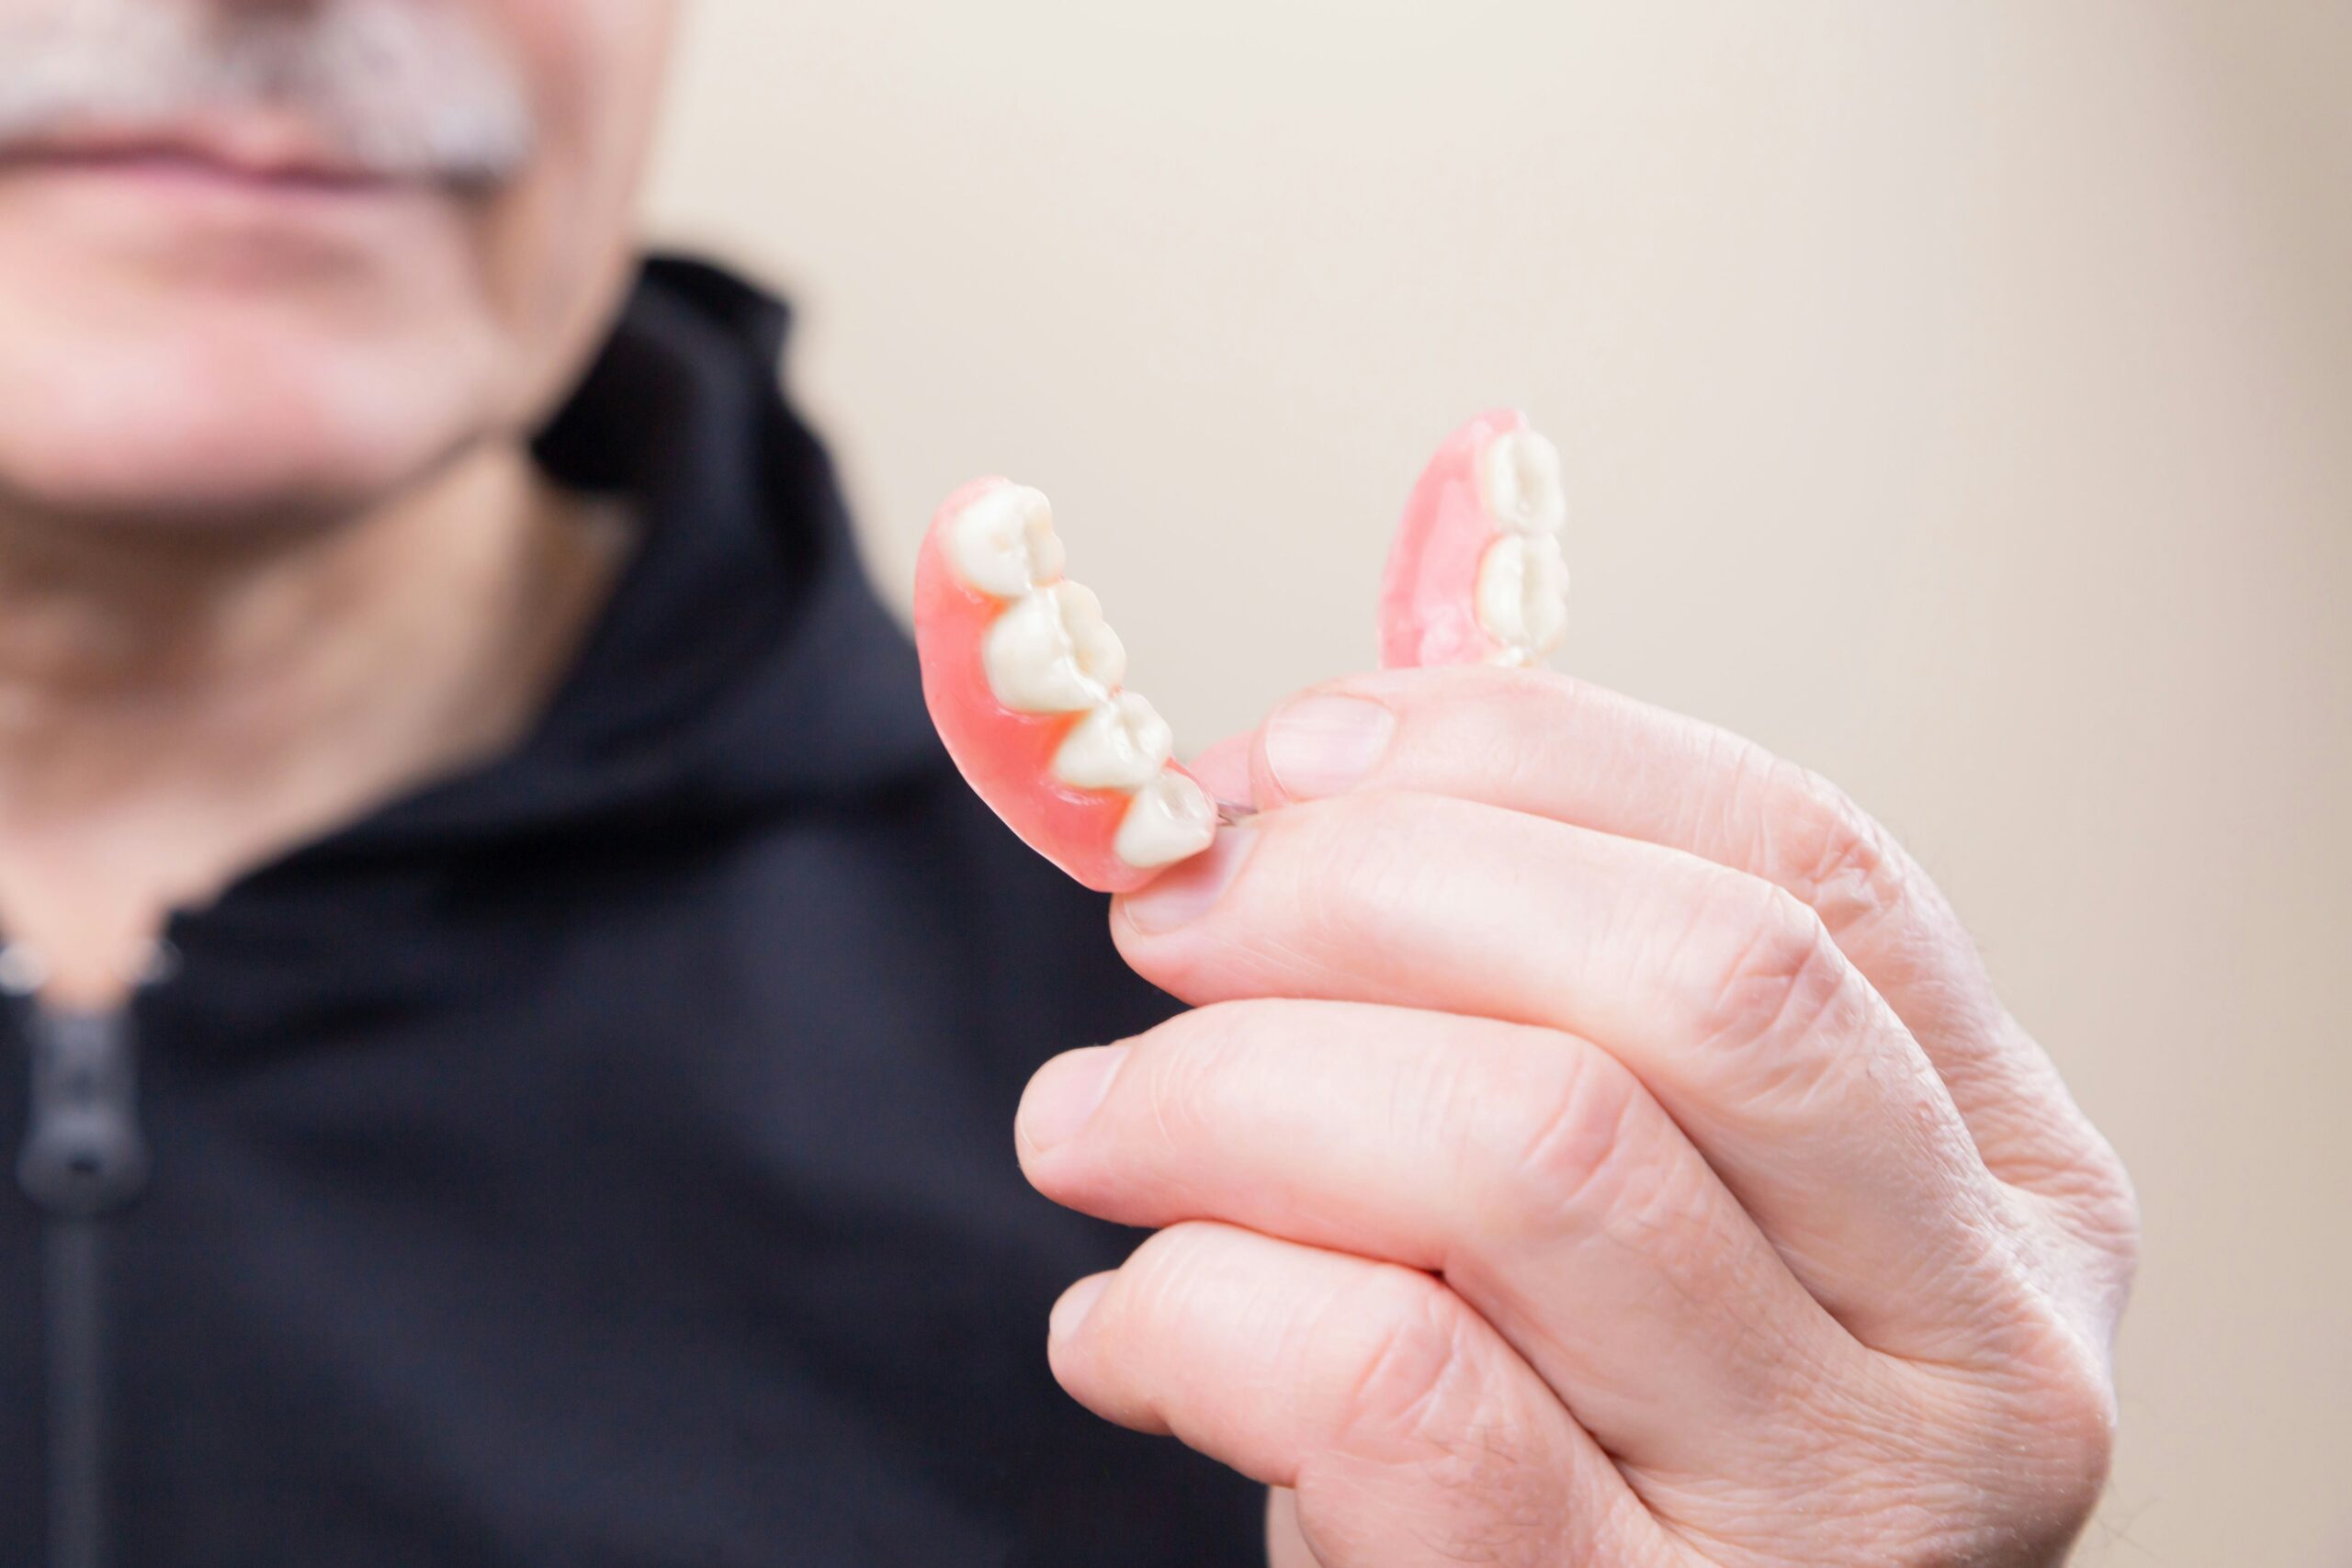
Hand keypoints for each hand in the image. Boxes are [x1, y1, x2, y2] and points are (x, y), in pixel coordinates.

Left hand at [1015, 667, 2137, 1566]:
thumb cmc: (1555, 1433)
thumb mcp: (1617, 1201)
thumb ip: (1529, 991)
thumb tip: (1295, 770)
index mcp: (2000, 1171)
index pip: (1800, 855)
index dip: (1510, 758)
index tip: (1283, 763)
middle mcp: (1976, 1338)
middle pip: (1695, 977)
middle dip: (1369, 889)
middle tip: (1166, 918)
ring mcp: (1833, 1513)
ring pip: (1530, 1151)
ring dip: (1227, 1090)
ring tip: (1087, 1127)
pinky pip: (1388, 1386)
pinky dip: (1193, 1304)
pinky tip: (1121, 1328)